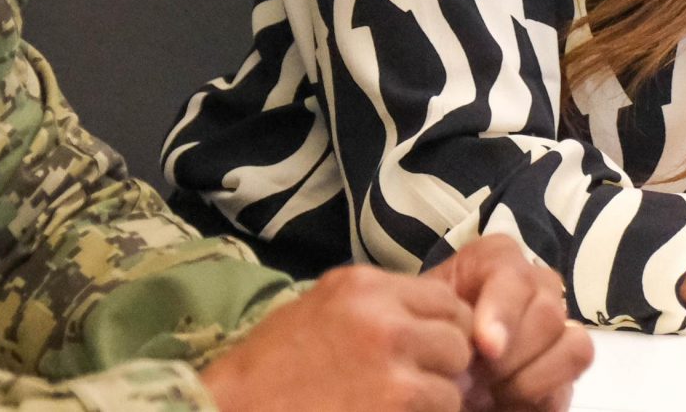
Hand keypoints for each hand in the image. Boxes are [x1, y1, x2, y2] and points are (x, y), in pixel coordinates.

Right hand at [201, 265, 477, 411]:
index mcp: (363, 286)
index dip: (442, 328)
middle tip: (419, 386)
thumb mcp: (316, 312)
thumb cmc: (266, 372)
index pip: (443, 298)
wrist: (228, 411)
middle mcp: (383, 316)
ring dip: (436, 399)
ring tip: (400, 407)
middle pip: (457, 335)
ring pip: (454, 380)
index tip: (427, 353)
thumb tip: (420, 318)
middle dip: (445, 365)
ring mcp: (392, 362)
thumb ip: (373, 306)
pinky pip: (441, 409)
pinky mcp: (397, 401)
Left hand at [427, 240, 592, 411]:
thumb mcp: (424, 319)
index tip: (486, 348)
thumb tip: (487, 346)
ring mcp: (557, 324)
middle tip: (477, 379)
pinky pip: (574, 378)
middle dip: (513, 355)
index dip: (503, 311)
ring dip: (530, 377)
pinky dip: (542, 393)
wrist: (426, 367)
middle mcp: (534, 285)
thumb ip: (449, 317)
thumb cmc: (424, 339)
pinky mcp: (566, 363)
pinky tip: (507, 401)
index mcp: (494, 262)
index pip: (514, 275)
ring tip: (492, 392)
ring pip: (574, 345)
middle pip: (548, 312)